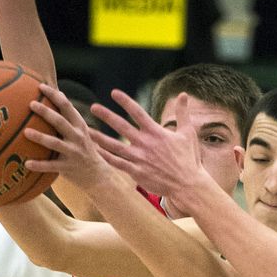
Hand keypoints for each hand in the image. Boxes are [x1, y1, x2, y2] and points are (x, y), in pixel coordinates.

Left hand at [23, 83, 122, 193]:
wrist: (99, 176)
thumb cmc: (85, 150)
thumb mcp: (82, 131)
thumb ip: (70, 115)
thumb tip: (58, 92)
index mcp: (79, 126)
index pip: (67, 106)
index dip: (54, 95)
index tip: (40, 86)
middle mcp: (78, 138)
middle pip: (60, 122)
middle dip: (46, 112)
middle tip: (31, 104)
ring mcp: (73, 153)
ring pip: (55, 143)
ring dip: (40, 137)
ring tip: (26, 132)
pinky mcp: (68, 168)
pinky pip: (51, 166)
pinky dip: (39, 165)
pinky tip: (26, 163)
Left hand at [88, 90, 210, 198]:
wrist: (188, 184)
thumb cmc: (189, 159)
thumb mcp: (188, 133)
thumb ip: (183, 113)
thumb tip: (183, 95)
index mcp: (156, 132)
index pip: (137, 112)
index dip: (125, 101)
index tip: (114, 93)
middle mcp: (145, 143)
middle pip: (121, 126)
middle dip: (106, 116)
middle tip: (93, 107)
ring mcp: (139, 158)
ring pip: (114, 145)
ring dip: (100, 137)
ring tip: (87, 131)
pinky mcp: (137, 172)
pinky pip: (117, 163)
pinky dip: (105, 157)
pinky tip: (95, 152)